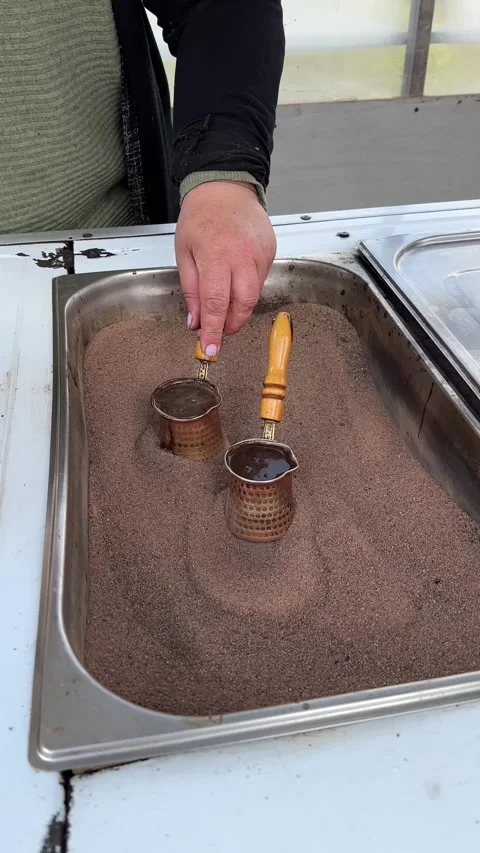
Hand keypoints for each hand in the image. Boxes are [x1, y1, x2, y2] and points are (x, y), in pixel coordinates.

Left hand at [175, 181, 275, 355]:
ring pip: (254, 294)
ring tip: (225, 303)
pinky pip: (260, 279)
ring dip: (239, 307)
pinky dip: (248, 287)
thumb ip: (191, 290)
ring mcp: (260, 253)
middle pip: (243, 303)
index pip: (215, 303)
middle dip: (231, 324)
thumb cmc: (200, 217)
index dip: (213, 331)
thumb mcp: (184, 253)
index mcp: (215, 255)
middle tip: (219, 331)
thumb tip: (195, 322)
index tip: (210, 350)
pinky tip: (237, 277)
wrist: (225, 188)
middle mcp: (242, 255)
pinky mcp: (271, 251)